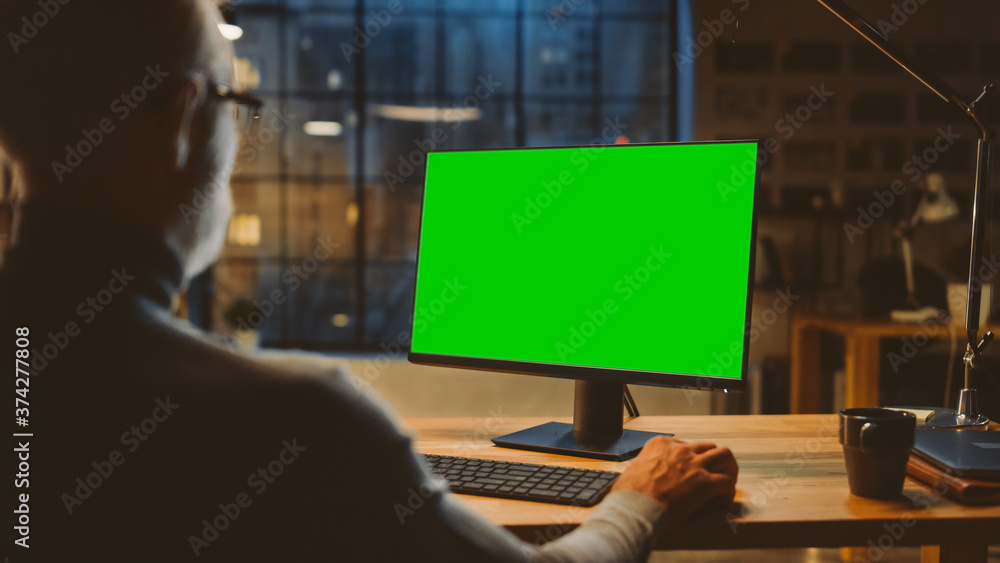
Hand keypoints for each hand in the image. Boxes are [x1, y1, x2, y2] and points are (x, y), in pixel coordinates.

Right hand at [611, 436, 737, 524]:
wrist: (635, 507)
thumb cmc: (628, 495)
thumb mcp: (632, 471)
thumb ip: (643, 469)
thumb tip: (639, 478)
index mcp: (661, 444)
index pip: (685, 445)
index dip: (691, 459)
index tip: (691, 471)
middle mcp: (680, 450)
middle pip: (708, 447)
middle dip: (714, 460)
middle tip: (714, 473)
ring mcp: (694, 464)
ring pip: (725, 455)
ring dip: (728, 468)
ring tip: (727, 482)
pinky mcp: (705, 482)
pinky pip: (727, 482)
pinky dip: (728, 492)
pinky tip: (723, 500)